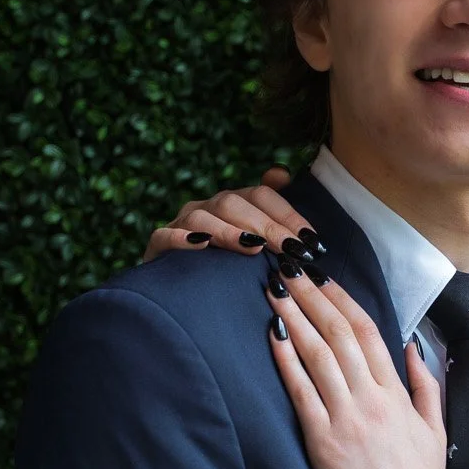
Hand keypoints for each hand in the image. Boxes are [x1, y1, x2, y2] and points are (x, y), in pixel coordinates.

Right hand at [143, 166, 305, 262]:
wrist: (182, 296)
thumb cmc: (227, 269)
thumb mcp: (254, 243)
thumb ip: (271, 212)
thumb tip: (282, 172)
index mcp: (232, 203)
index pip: (261, 195)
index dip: (288, 215)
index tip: (311, 241)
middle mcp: (206, 208)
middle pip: (233, 203)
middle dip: (267, 226)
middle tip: (292, 250)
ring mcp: (179, 225)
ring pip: (202, 217)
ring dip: (229, 232)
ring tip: (253, 248)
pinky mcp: (158, 247)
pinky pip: (165, 236)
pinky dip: (182, 239)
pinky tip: (202, 246)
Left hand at [266, 271, 446, 468]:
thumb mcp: (436, 429)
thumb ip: (426, 384)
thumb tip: (414, 345)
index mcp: (398, 394)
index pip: (368, 332)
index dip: (343, 299)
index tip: (323, 276)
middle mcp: (372, 399)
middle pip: (338, 334)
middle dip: (312, 296)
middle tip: (289, 267)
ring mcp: (347, 419)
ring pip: (319, 355)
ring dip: (296, 317)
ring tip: (275, 289)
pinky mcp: (323, 443)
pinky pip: (302, 392)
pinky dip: (287, 360)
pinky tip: (273, 334)